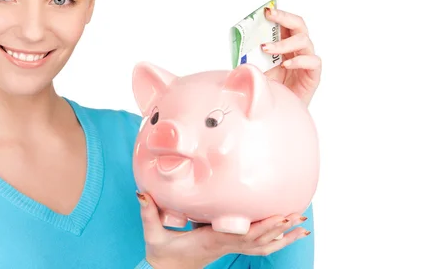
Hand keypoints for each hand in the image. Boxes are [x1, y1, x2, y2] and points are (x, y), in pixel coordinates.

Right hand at [137, 193, 309, 268]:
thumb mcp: (152, 232)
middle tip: (299, 214)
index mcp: (210, 240)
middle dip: (280, 227)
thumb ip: (148, 212)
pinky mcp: (227, 246)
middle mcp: (223, 245)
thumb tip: (142, 192)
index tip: (280, 215)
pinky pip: (257, 247)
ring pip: (262, 246)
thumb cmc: (161, 252)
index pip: (241, 234)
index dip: (262, 226)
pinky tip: (285, 235)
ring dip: (282, 236)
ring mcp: (227, 248)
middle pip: (259, 239)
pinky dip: (274, 241)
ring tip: (302, 225)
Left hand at [260, 7, 321, 106]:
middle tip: (269, 15)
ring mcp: (307, 61)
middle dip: (284, 17)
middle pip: (298, 25)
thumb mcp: (255, 70)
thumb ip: (250, 58)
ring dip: (284, 42)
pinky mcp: (313, 75)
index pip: (285, 24)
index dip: (278, 15)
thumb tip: (236, 47)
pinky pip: (313, 61)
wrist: (277, 112)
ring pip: (304, 41)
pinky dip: (299, 60)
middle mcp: (297, 50)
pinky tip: (286, 64)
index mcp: (285, 45)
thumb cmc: (269, 90)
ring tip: (267, 49)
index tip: (265, 10)